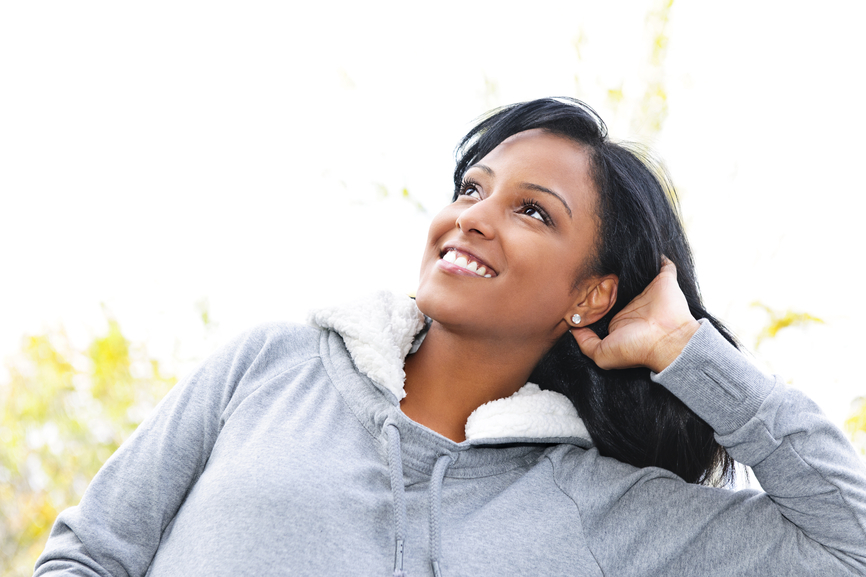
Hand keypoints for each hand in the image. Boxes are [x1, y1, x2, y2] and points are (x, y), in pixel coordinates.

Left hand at [572, 257, 699, 372]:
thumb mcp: (602, 355)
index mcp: (620, 318)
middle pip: (616, 283)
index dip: (592, 293)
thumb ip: (585, 343)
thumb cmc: (636, 349)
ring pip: (634, 270)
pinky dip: (652, 253)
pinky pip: (660, 261)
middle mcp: (634, 302)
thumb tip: (573, 329)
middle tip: (591, 263)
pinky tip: (638, 246)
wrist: (666, 341)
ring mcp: (649, 290)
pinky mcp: (664, 279)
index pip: (604, 301)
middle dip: (605, 273)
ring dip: (625, 261)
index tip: (578, 285)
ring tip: (610, 249)